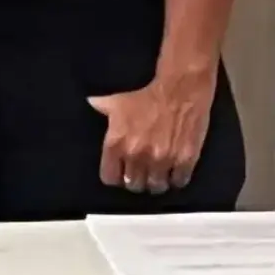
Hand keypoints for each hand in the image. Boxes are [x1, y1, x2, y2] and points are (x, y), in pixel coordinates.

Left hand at [89, 73, 214, 196]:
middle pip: (134, 185)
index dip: (117, 176)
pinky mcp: (185, 159)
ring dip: (158, 182)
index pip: (110, 178)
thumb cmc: (148, 96)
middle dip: (138, 179)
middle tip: (144, 171)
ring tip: (161, 173)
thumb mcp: (119, 101)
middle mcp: (137, 155)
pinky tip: (177, 170)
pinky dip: (178, 178)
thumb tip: (89, 102)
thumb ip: (102, 107)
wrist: (182, 87)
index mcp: (117, 144)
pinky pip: (179, 182)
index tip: (124, 172)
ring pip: (156, 187)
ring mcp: (162, 159)